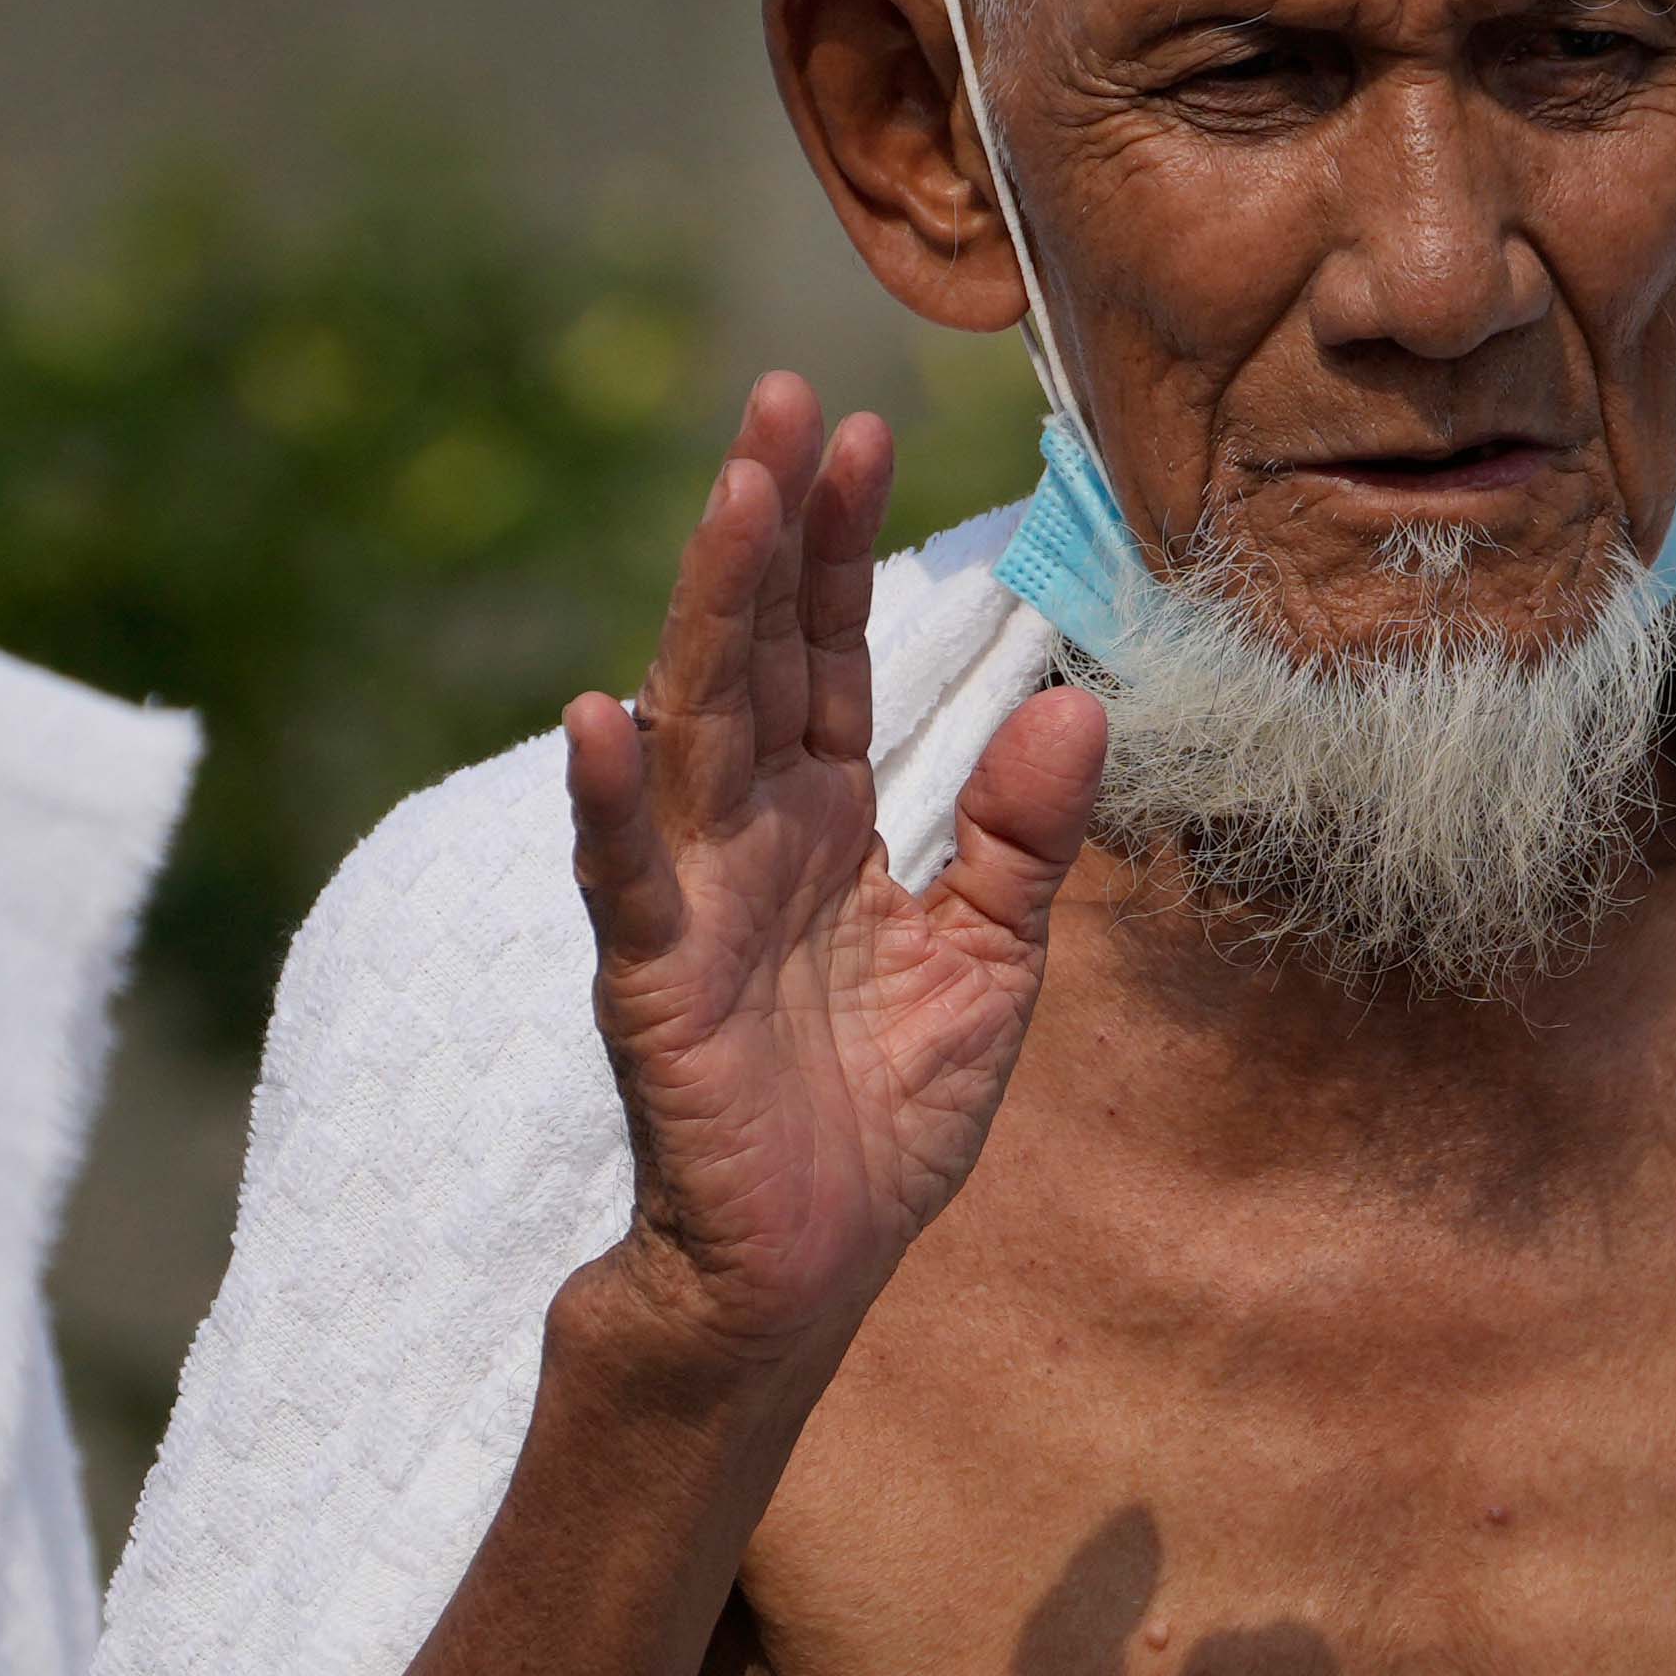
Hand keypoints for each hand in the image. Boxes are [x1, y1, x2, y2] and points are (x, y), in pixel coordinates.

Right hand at [565, 377, 1108, 1382]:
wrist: (803, 1277)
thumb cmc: (874, 1127)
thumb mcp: (990, 970)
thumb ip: (1025, 842)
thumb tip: (1078, 702)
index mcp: (825, 826)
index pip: (828, 657)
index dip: (837, 547)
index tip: (858, 429)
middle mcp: (748, 841)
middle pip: (755, 656)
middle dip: (768, 530)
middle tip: (783, 398)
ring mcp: (692, 904)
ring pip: (696, 729)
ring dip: (706, 611)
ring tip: (728, 496)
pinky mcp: (656, 988)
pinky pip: (629, 883)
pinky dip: (610, 803)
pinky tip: (598, 718)